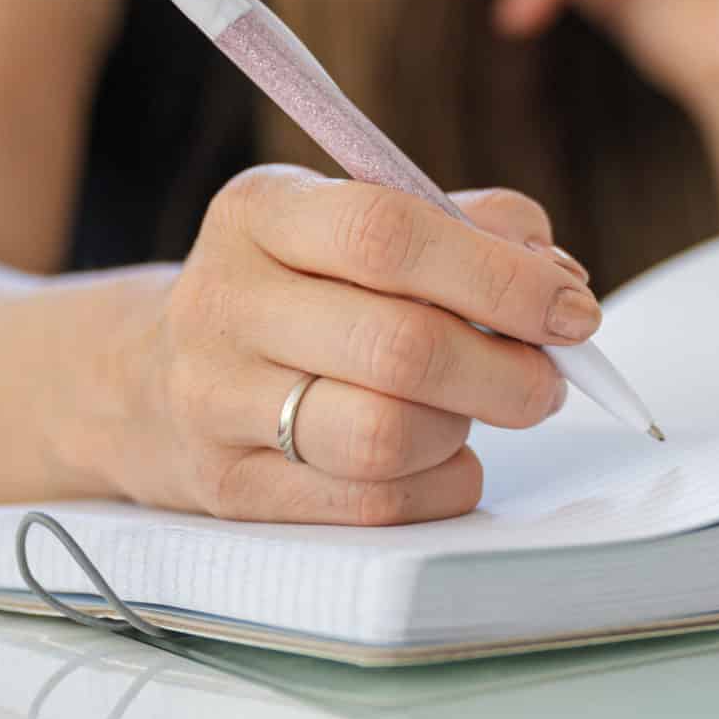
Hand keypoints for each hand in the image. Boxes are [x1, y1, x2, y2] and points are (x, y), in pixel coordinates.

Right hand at [110, 169, 595, 524]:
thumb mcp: (352, 223)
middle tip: (551, 377)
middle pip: (397, 346)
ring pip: (384, 437)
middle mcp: (224, 304)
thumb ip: (464, 227)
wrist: (148, 379)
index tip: (571, 306)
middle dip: (506, 368)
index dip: (498, 275)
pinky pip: (372, 505)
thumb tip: (558, 278)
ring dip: (466, 427)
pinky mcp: (232, 492)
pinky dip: (440, 482)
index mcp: (259, 213)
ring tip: (483, 409)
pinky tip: (444, 455)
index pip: (387, 232)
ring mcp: (216, 405)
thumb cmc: (298, 289)